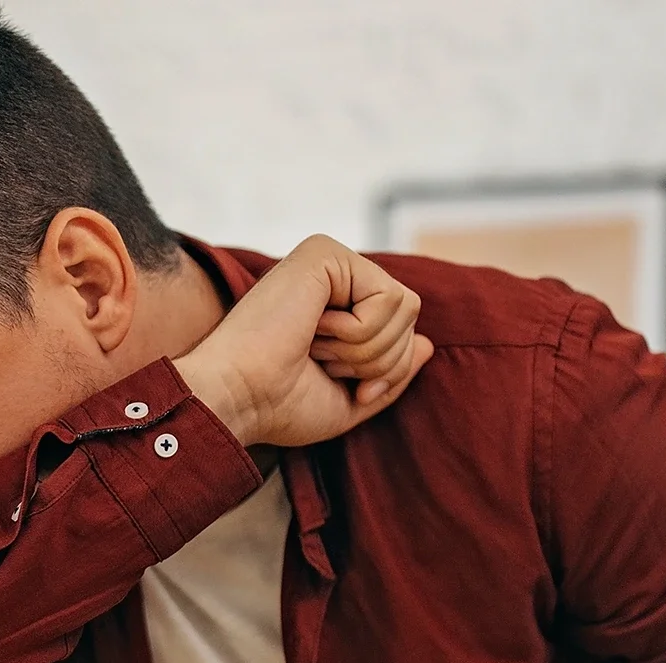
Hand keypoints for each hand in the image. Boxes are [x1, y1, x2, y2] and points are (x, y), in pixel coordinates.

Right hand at [173, 234, 434, 447]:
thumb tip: (427, 344)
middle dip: (376, 360)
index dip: (382, 371)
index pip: (402, 331)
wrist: (238, 400)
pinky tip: (313, 330)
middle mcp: (332, 277)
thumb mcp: (349, 401)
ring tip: (313, 346)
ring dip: (364, 348)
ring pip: (406, 308)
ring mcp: (329, 260)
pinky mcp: (325, 254)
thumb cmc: (278, 406)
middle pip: (410, 318)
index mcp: (334, 307)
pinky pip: (389, 298)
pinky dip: (358, 332)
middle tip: (320, 361)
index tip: (334, 379)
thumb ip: (389, 374)